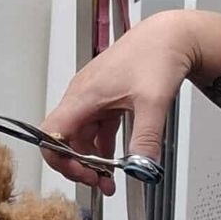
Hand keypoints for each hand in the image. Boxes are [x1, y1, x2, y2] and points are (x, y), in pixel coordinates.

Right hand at [39, 10, 196, 195]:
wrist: (170, 36)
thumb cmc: (156, 54)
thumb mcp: (153, 103)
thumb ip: (145, 138)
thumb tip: (141, 167)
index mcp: (83, 96)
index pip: (50, 134)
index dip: (59, 159)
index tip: (82, 174)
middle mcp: (82, 96)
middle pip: (63, 140)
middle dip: (78, 166)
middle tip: (98, 183)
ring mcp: (92, 97)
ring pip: (79, 136)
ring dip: (90, 160)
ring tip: (108, 179)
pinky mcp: (104, 99)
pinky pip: (94, 128)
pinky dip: (100, 147)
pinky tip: (115, 159)